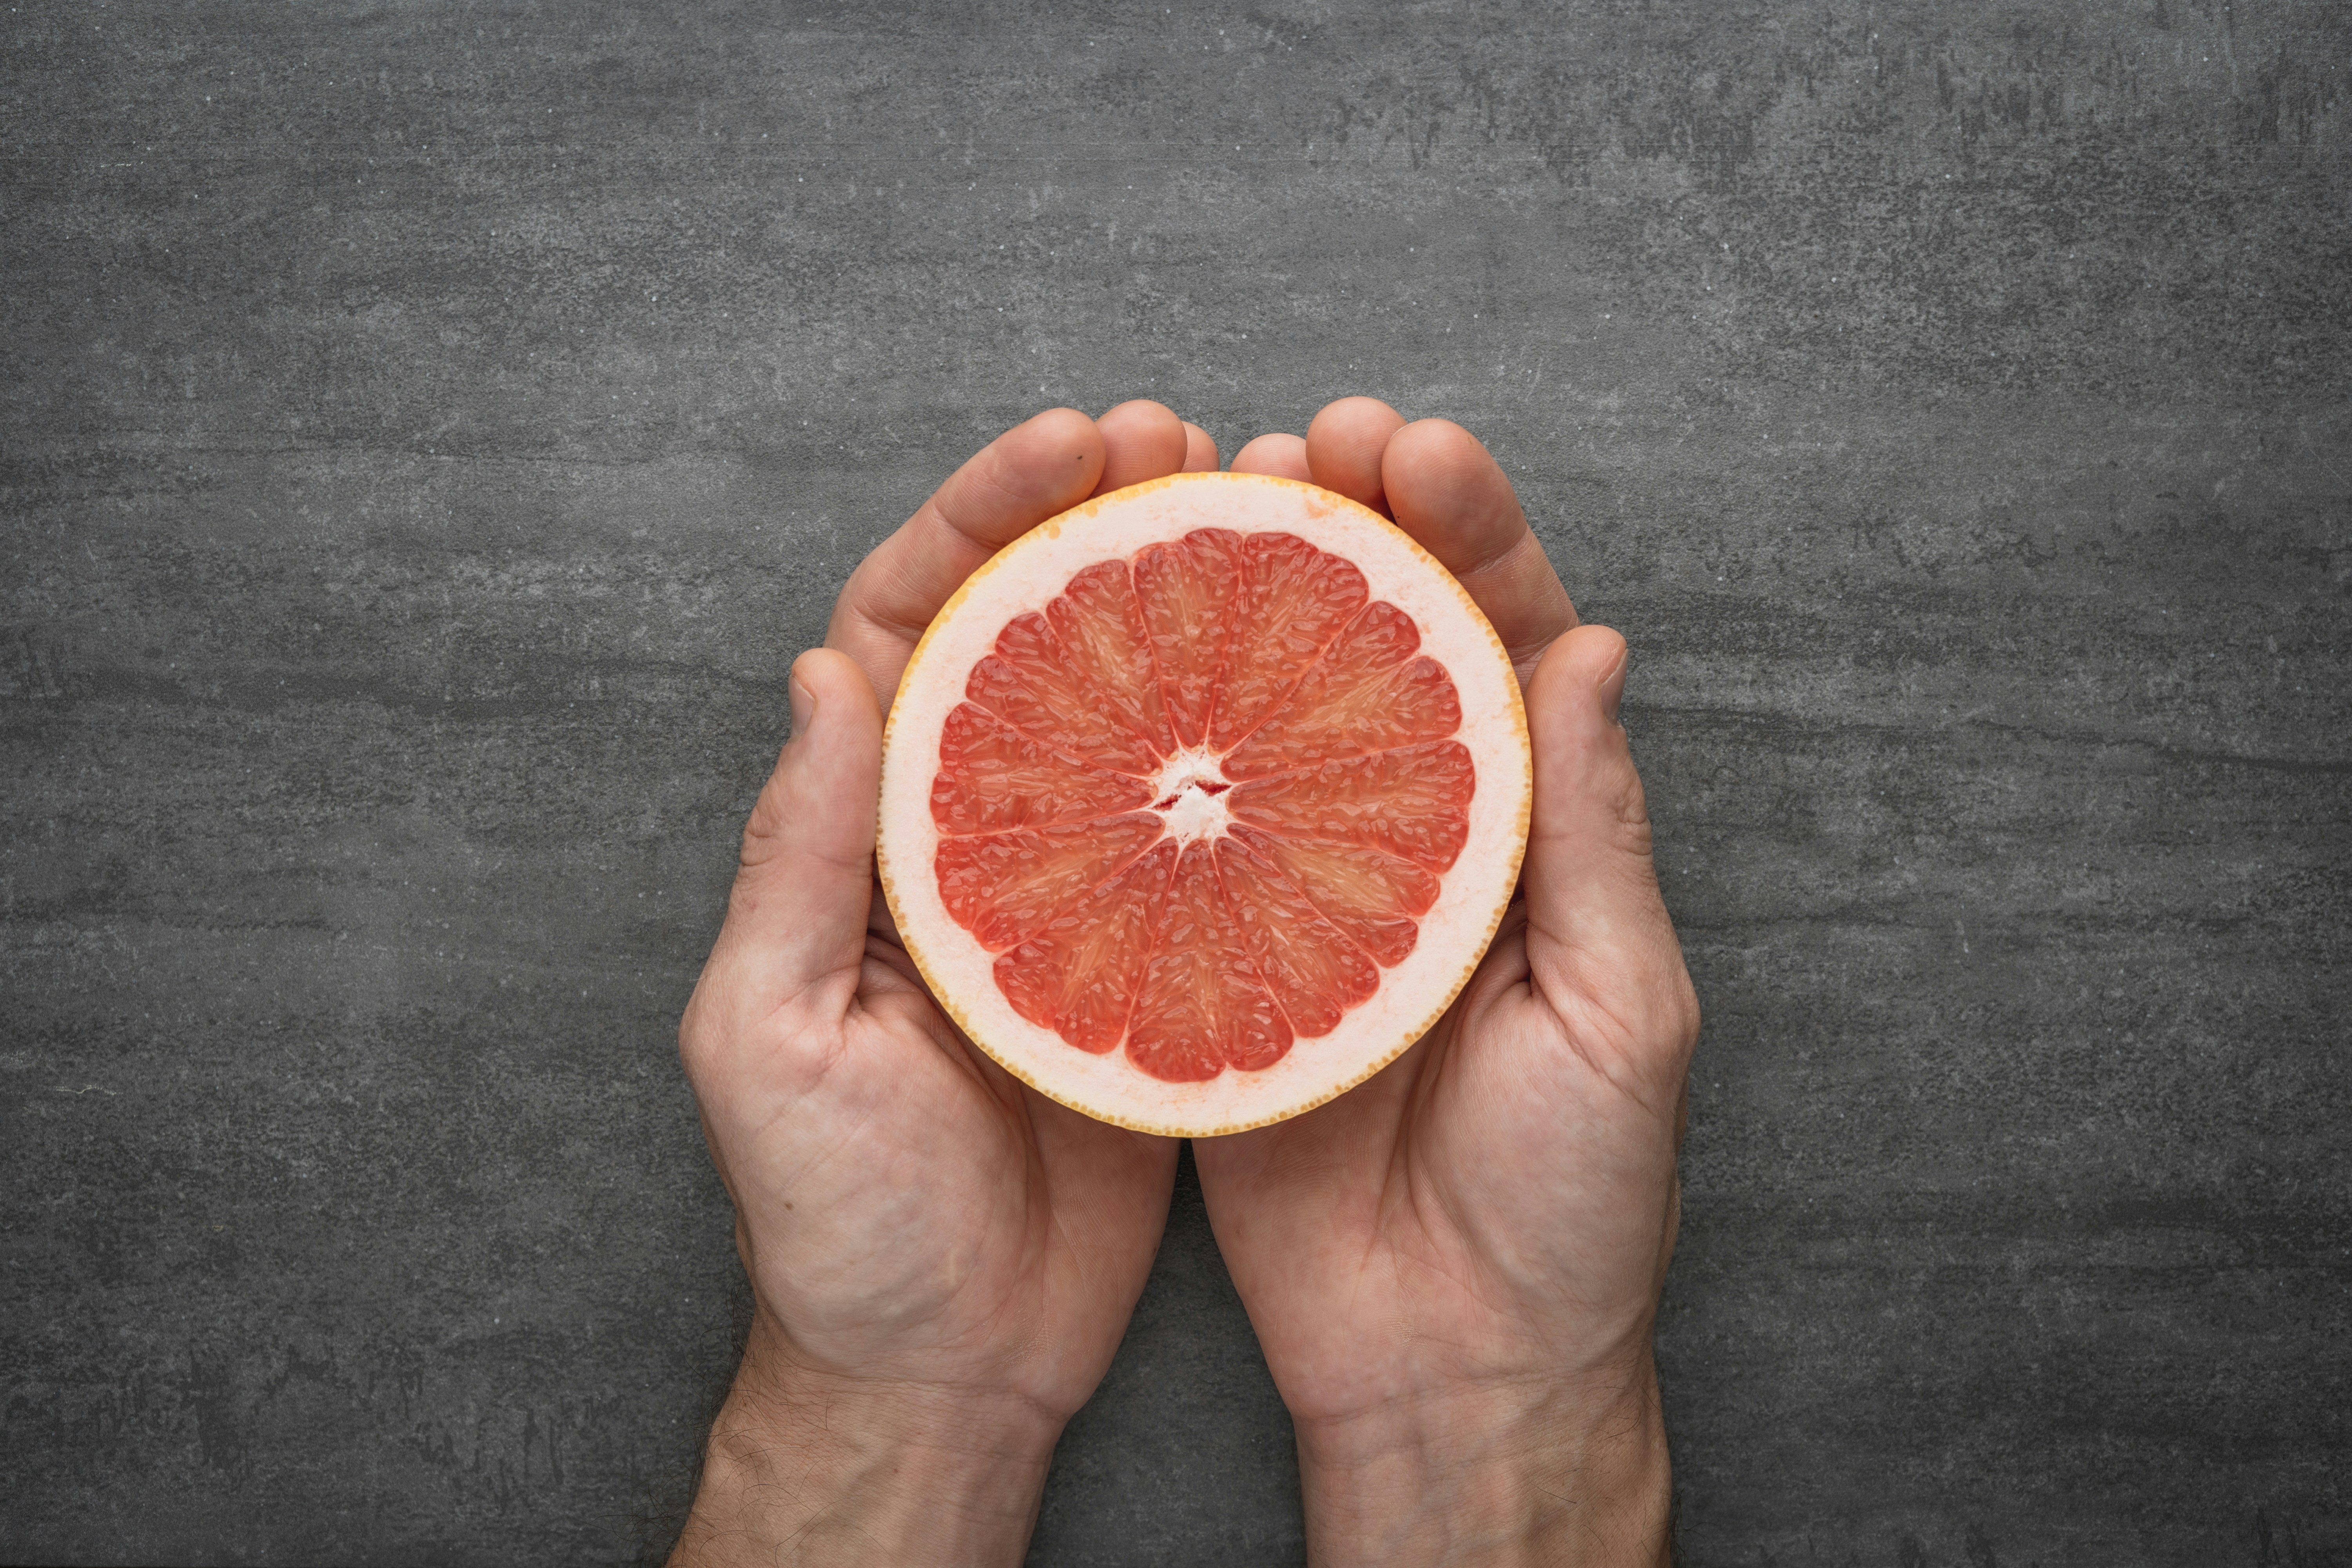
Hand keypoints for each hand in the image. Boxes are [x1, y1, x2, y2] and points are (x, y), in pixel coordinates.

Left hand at [670, 403, 1217, 1565]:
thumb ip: (799, 856)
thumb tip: (825, 672)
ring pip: (1123, 715)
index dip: (981, 518)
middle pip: (1027, 638)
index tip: (1070, 444)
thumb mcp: (772, 1036)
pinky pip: (1194, 833)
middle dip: (1096, 522)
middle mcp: (963, 841)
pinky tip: (1313, 692)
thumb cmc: (834, 1219)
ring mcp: (1063, 898)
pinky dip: (1246, 755)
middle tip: (1187, 445)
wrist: (939, 1363)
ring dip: (1187, 612)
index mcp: (861, 835)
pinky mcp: (1147, 965)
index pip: (911, 626)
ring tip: (1271, 521)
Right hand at [1200, 401, 1699, 1565]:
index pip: (1503, 644)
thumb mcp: (1617, 1010)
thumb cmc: (1573, 1203)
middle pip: (1379, 650)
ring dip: (1239, 611)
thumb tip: (1592, 646)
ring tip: (1194, 504)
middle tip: (1293, 444)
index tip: (1412, 449)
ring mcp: (1311, 900)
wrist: (1455, 1362)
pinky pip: (1185, 848)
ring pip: (1272, 722)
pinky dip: (1154, 761)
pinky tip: (1115, 670)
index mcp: (1528, 837)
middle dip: (1345, 529)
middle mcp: (1417, 846)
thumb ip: (1591, 833)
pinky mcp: (1220, 970)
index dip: (1464, 533)